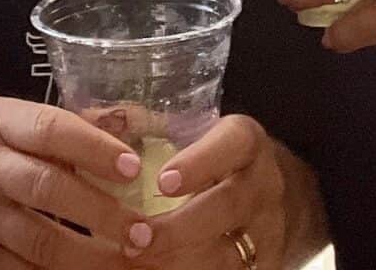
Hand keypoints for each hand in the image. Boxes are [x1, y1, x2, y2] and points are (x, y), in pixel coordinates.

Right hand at [0, 96, 141, 269]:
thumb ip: (52, 128)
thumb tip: (122, 127)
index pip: (51, 129)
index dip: (94, 147)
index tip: (132, 167)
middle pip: (50, 189)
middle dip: (103, 213)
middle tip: (144, 230)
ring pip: (40, 240)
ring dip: (90, 255)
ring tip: (126, 259)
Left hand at [126, 116, 304, 269]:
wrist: (277, 200)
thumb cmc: (219, 160)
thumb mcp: (202, 133)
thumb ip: (155, 125)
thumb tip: (98, 119)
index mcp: (247, 143)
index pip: (233, 144)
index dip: (199, 162)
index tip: (161, 181)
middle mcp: (264, 185)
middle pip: (229, 206)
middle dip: (180, 227)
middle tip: (136, 237)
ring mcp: (269, 230)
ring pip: (232, 253)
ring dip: (183, 261)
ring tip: (138, 260)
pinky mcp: (266, 264)